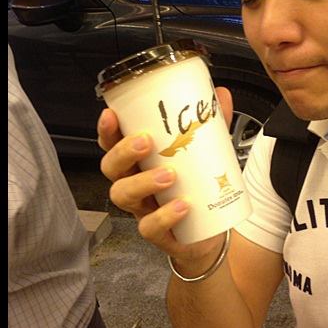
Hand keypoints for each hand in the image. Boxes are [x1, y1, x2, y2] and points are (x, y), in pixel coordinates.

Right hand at [97, 87, 233, 263]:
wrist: (213, 231)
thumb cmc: (199, 186)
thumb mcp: (207, 151)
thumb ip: (212, 124)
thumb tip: (220, 93)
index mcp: (140, 160)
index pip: (113, 142)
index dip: (107, 130)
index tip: (112, 115)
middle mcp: (135, 182)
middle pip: (111, 167)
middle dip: (124, 152)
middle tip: (146, 142)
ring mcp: (143, 209)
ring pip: (123, 195)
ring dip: (142, 182)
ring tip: (169, 175)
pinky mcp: (158, 233)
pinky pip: (149, 227)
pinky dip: (164, 216)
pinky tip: (182, 206)